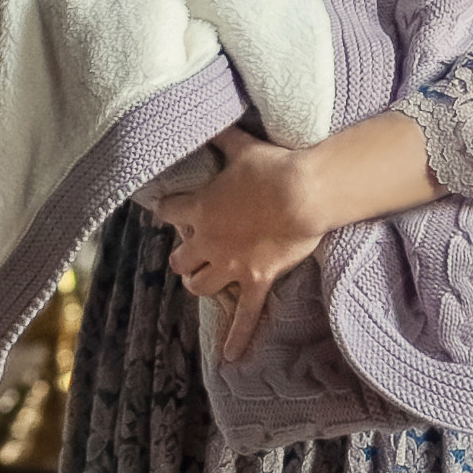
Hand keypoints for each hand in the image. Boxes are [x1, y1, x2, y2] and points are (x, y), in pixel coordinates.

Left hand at [159, 128, 325, 364]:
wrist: (304, 193)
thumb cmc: (273, 167)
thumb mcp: (243, 146)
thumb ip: (222, 137)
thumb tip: (210, 116)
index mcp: (199, 208)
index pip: (167, 212)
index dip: (168, 211)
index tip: (170, 210)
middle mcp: (208, 241)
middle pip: (180, 259)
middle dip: (184, 255)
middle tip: (193, 250)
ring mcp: (230, 265)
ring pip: (199, 286)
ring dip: (198, 283)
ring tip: (203, 280)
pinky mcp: (255, 281)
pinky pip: (244, 316)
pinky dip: (236, 337)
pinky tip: (231, 357)